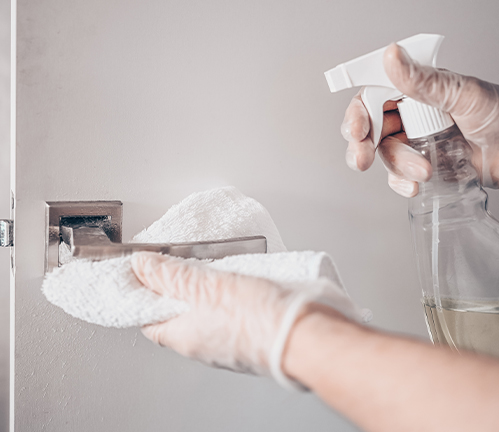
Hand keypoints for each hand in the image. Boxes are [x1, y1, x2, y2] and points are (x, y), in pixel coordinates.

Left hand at [132, 251, 365, 389]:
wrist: (306, 335)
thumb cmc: (260, 320)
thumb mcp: (207, 287)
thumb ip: (173, 276)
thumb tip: (142, 266)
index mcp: (185, 337)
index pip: (148, 319)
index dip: (142, 295)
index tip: (143, 272)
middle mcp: (204, 344)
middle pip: (177, 314)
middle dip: (175, 288)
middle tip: (180, 262)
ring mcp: (227, 342)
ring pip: (204, 313)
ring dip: (203, 290)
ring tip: (210, 267)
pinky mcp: (250, 335)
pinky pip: (228, 314)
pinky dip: (226, 296)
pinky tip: (236, 280)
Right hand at [341, 43, 498, 196]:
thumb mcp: (463, 95)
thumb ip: (423, 81)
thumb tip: (392, 57)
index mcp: (416, 91)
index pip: (373, 97)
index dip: (359, 114)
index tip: (357, 131)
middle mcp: (410, 116)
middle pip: (370, 129)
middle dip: (362, 146)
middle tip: (362, 159)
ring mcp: (414, 143)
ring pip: (385, 155)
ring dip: (398, 166)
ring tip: (424, 170)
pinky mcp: (420, 166)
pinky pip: (398, 176)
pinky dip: (402, 183)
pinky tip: (415, 185)